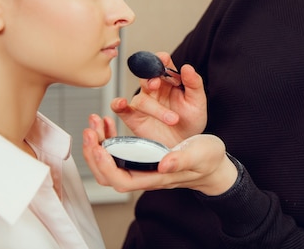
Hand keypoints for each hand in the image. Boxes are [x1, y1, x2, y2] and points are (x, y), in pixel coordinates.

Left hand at [83, 133, 238, 195]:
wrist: (213, 163)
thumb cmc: (208, 160)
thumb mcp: (199, 155)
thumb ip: (182, 160)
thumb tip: (163, 164)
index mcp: (157, 176)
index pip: (122, 180)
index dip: (106, 166)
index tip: (99, 146)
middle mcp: (145, 174)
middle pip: (109, 174)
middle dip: (94, 153)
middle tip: (90, 129)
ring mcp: (142, 166)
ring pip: (109, 163)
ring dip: (97, 144)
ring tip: (95, 123)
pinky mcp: (143, 156)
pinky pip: (118, 152)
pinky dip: (108, 137)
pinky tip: (109, 121)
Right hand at [112, 53, 207, 146]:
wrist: (184, 143)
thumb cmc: (190, 120)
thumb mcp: (197, 101)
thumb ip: (194, 84)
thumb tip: (187, 67)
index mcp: (169, 80)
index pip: (162, 63)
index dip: (160, 59)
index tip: (162, 60)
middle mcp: (154, 89)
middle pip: (146, 76)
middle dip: (150, 78)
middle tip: (156, 84)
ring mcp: (143, 102)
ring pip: (141, 98)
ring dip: (156, 109)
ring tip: (173, 119)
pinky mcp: (133, 117)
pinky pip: (121, 109)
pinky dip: (118, 104)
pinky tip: (121, 103)